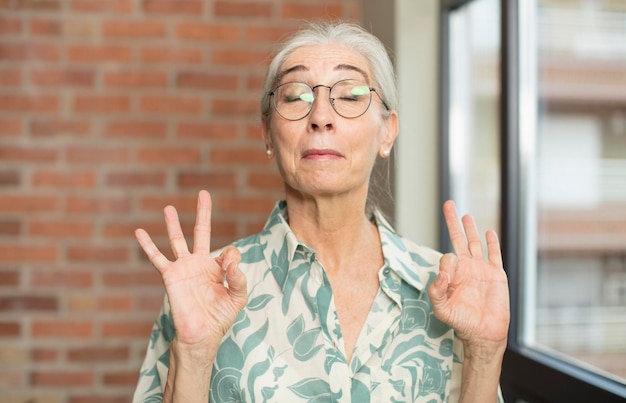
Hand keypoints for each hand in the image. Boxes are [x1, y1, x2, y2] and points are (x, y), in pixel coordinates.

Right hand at [135, 190, 247, 349]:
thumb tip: (231, 258)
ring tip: (169, 207)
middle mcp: (200, 264)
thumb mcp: (238, 297)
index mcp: (217, 268)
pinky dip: (147, 245)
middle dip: (203, 213)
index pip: (228, 251)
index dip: (231, 258)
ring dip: (173, 223)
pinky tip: (139, 231)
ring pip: (178, 240)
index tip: (229, 271)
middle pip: (201, 232)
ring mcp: (184, 268)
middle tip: (203, 193)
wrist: (201, 334)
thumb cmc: (220, 317)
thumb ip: (238, 277)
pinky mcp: (171, 276)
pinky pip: (157, 257)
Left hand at [428, 200, 509, 351]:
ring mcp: (481, 270)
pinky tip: (488, 232)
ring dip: (470, 228)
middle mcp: (466, 269)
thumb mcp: (441, 308)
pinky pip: (494, 255)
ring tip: (465, 215)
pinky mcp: (496, 275)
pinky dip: (492, 243)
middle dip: (453, 222)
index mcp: (452, 275)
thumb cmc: (461, 323)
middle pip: (458, 239)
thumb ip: (437, 289)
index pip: (447, 257)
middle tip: (448, 204)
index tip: (450, 274)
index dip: (447, 262)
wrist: (484, 333)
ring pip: (475, 244)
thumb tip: (443, 269)